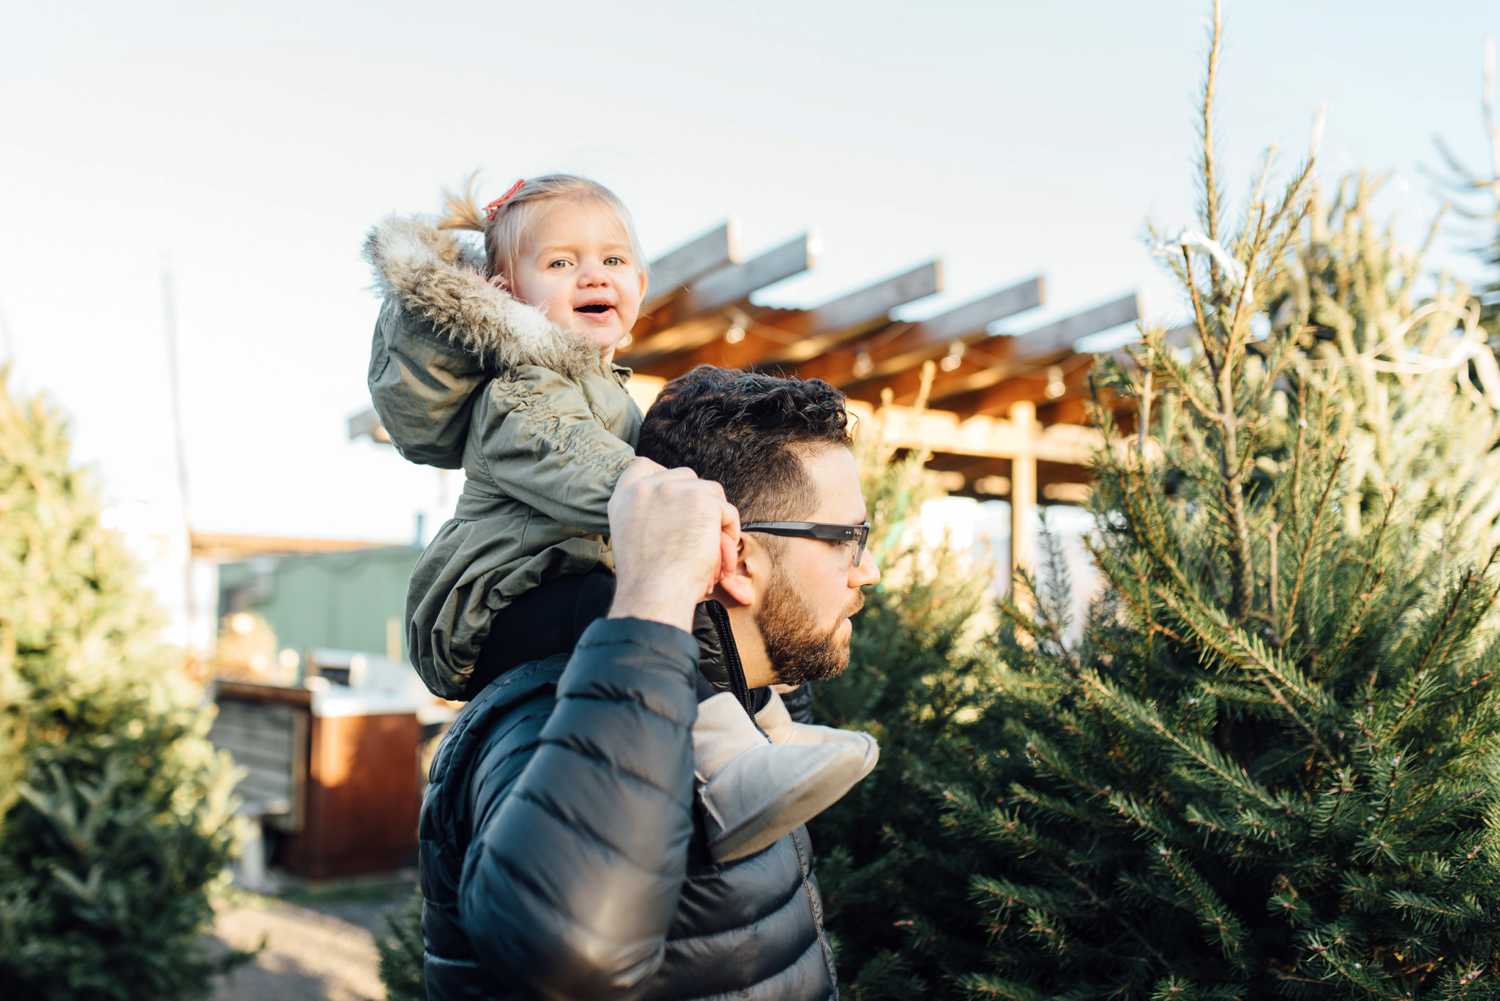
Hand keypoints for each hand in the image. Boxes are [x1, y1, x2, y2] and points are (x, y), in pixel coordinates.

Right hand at [608, 458, 739, 630]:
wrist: (654, 596)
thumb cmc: (647, 584)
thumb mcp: (633, 539)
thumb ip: (649, 516)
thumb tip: (680, 510)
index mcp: (623, 498)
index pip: (642, 466)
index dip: (664, 478)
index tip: (676, 496)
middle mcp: (646, 487)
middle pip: (685, 477)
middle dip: (698, 502)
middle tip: (700, 534)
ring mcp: (674, 489)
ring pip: (710, 492)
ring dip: (716, 520)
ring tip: (712, 553)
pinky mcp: (701, 499)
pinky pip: (727, 511)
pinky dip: (729, 534)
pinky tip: (719, 558)